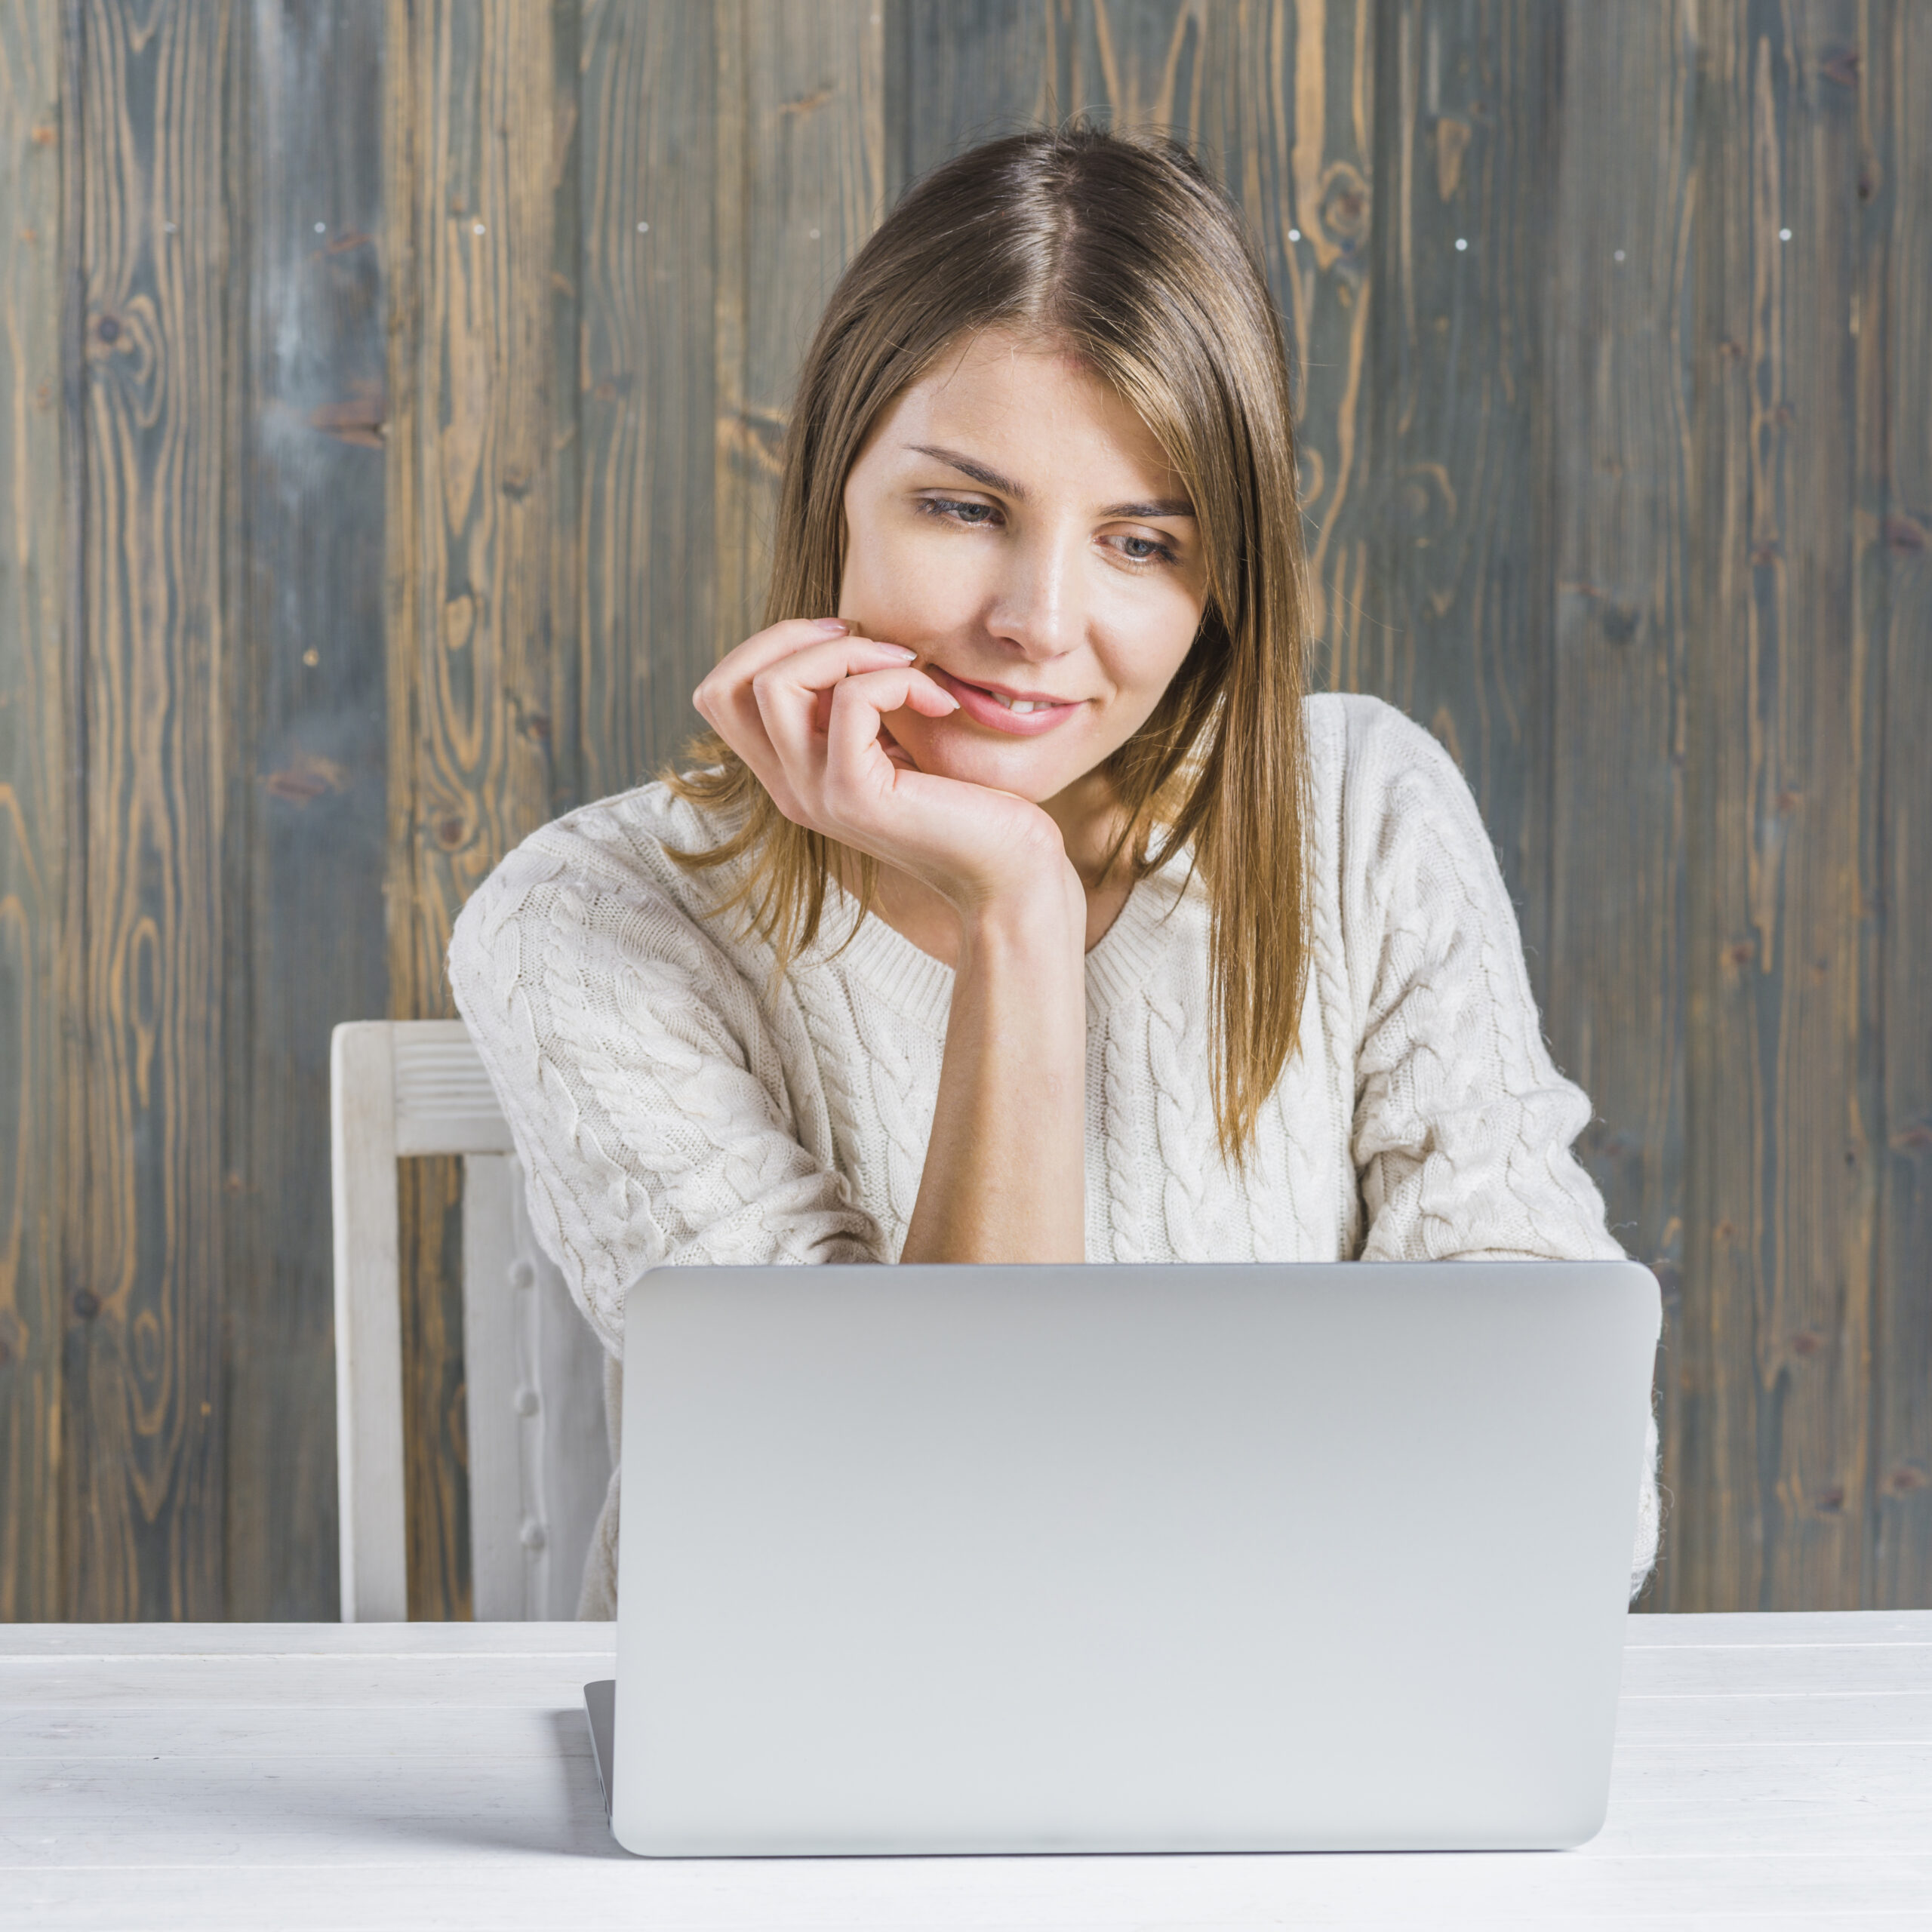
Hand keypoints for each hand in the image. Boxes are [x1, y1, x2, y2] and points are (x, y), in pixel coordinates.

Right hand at [693, 619, 1080, 921]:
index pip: (721, 695)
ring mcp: (815, 795)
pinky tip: (941, 703)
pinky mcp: (854, 796)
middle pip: (726, 685)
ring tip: (908, 667)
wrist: (1008, 875)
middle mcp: (790, 788)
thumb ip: (854, 707)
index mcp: (792, 773)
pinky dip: (898, 679)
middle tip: (870, 643)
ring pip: (776, 683)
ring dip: (847, 651)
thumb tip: (841, 636)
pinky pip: (852, 700)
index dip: (770, 646)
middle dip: (793, 635)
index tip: (845, 640)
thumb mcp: (893, 742)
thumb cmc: (968, 805)